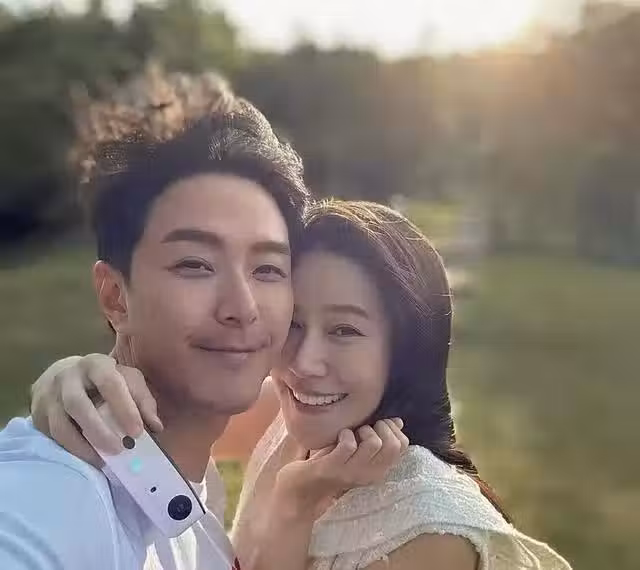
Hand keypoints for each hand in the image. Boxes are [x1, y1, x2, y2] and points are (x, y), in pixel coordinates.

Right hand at [30, 352, 161, 466]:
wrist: (65, 375)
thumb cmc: (105, 379)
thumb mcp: (128, 380)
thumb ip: (143, 401)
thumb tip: (156, 426)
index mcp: (95, 364)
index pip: (109, 383)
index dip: (124, 407)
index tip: (138, 432)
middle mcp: (67, 377)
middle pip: (77, 404)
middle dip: (99, 430)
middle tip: (119, 449)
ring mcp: (48, 395)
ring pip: (59, 424)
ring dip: (82, 446)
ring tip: (103, 460)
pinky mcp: (38, 414)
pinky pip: (51, 437)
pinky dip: (70, 450)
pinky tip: (88, 458)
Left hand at [273, 418, 408, 519]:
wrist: (298, 490)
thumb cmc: (329, 464)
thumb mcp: (357, 453)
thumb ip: (377, 439)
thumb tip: (398, 421)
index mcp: (378, 470)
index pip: (402, 445)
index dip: (393, 428)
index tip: (378, 423)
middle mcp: (369, 474)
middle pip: (393, 444)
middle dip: (381, 426)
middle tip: (365, 428)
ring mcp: (351, 472)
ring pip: (374, 443)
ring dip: (363, 429)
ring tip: (352, 433)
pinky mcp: (332, 468)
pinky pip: (348, 445)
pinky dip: (345, 435)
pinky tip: (338, 436)